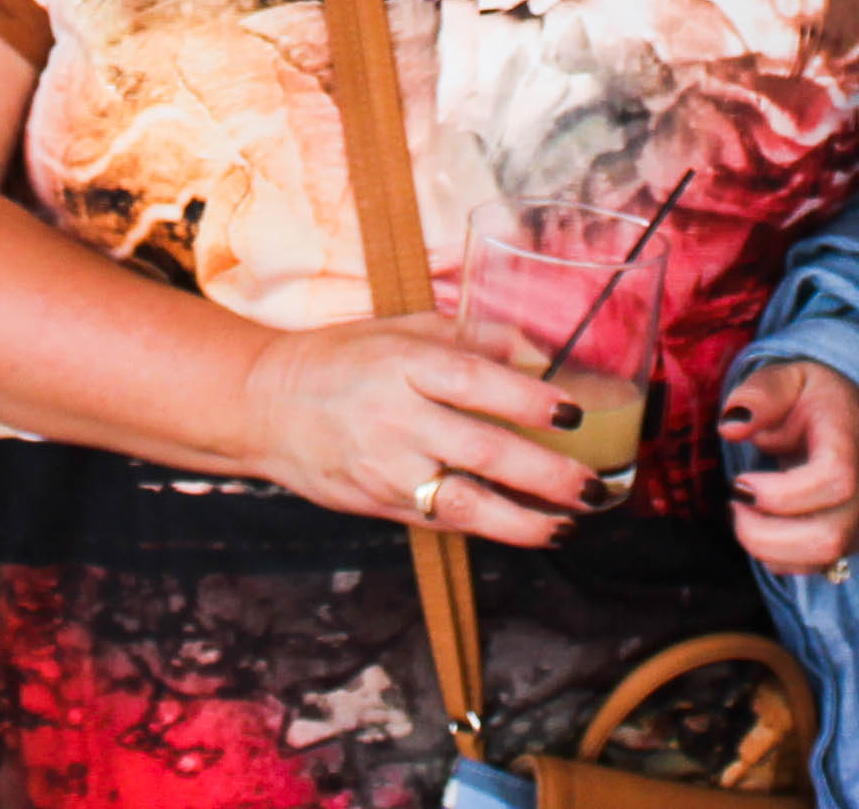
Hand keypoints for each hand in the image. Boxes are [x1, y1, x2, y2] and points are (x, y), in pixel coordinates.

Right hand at [234, 316, 605, 546]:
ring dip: (522, 521)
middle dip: (545, 475)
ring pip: (463, 505)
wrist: (266, 404)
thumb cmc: (343, 359)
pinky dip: (487, 529)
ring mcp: (386, 468)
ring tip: (566, 526)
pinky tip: (525, 529)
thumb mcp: (401, 329)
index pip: (475, 382)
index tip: (573, 413)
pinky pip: (440, 522)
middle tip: (591, 487)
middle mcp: (396, 418)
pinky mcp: (378, 505)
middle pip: (481, 451)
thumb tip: (534, 347)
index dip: (528, 399)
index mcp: (404, 364)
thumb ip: (468, 337)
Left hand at [716, 358, 858, 575]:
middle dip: (766, 534)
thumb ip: (758, 394)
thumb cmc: (813, 397)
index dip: (783, 494)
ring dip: (769, 548)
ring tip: (741, 514)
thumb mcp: (785, 377)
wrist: (850, 414)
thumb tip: (730, 426)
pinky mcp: (853, 538)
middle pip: (829, 536)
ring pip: (823, 560)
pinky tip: (760, 526)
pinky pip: (816, 567)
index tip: (741, 482)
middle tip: (733, 503)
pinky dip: (779, 557)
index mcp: (851, 438)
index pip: (836, 480)